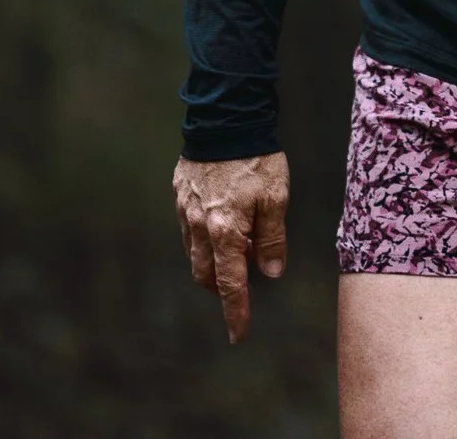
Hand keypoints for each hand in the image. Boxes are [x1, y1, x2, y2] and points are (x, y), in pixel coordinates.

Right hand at [172, 152, 289, 342]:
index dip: (236, 311)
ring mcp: (185, 212)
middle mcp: (199, 228)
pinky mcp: (180, 196)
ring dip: (213, 263)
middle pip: (206, 275)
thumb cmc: (257, 159)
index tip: (238, 335)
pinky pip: (188, 230)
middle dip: (221, 288)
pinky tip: (220, 228)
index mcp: (226, 231)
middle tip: (240, 288)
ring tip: (237, 254)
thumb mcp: (277, 198)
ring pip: (194, 254)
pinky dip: (203, 239)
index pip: (230, 283)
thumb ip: (273, 238)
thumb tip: (271, 272)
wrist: (226, 120)